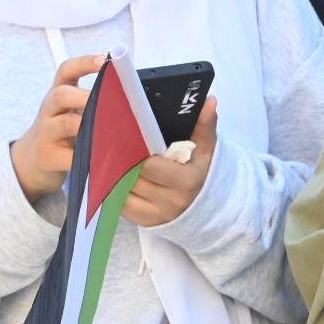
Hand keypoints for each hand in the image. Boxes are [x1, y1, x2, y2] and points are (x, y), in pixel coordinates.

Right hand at [11, 54, 103, 201]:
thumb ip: (93, 103)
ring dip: (87, 126)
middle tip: (107, 102)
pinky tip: (100, 160)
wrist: (32, 159)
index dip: (84, 62)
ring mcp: (46, 133)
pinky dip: (85, 158)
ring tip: (109, 131)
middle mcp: (49, 109)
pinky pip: (67, 156)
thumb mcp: (71, 111)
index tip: (104, 59)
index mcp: (59, 94)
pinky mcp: (47, 156)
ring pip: (64, 124)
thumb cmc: (62, 131)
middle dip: (85, 96)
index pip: (66, 70)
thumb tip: (131, 100)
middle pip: (61, 94)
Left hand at [121, 98, 218, 227]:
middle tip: (116, 149)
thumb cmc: (201, 171)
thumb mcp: (205, 149)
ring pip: (125, 193)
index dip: (137, 153)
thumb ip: (204, 125)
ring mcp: (158, 215)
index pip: (149, 166)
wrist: (207, 205)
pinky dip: (118, 192)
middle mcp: (172, 201)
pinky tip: (118, 180)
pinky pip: (122, 206)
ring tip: (114, 163)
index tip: (129, 140)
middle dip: (124, 164)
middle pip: (134, 179)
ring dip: (117, 178)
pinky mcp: (146, 223)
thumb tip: (209, 101)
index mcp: (187, 181)